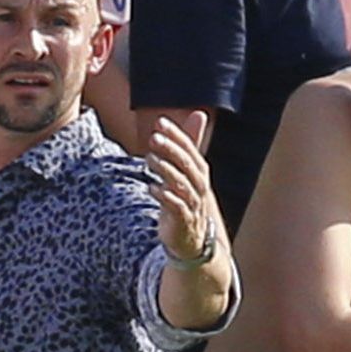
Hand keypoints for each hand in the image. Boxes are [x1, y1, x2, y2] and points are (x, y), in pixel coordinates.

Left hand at [143, 118, 221, 263]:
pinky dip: (165, 197)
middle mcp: (199, 185)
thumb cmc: (188, 198)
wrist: (193, 238)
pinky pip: (176, 207)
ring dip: (165, 170)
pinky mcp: (183, 220)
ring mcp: (192, 203)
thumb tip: (199, 113)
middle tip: (153, 137)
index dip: (176, 135)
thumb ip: (191, 144)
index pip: (190, 148)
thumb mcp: (189, 170)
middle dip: (171, 149)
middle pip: (186, 164)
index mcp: (200, 171)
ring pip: (181, 184)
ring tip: (149, 159)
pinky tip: (152, 188)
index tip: (160, 122)